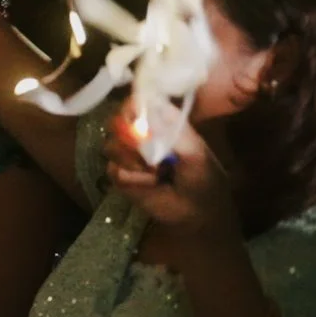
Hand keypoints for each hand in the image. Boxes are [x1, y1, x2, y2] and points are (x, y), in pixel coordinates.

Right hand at [105, 102, 236, 237]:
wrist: (197, 214)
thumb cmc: (203, 178)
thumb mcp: (195, 151)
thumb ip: (172, 131)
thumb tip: (147, 110)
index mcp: (162, 122)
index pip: (138, 102)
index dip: (133, 106)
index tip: (137, 118)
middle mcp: (141, 134)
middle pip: (117, 121)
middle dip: (130, 136)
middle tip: (149, 151)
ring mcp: (127, 154)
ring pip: (111, 145)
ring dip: (134, 160)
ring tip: (157, 173)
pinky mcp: (120, 175)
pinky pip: (114, 169)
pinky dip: (133, 178)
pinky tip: (149, 184)